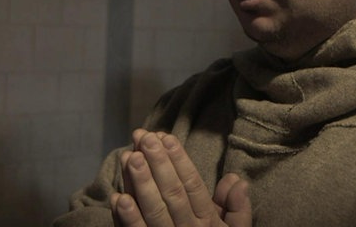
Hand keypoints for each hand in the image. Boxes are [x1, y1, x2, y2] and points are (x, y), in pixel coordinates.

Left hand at [110, 129, 250, 226]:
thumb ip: (237, 210)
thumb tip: (236, 180)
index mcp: (208, 225)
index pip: (193, 188)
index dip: (179, 161)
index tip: (166, 137)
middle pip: (172, 195)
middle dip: (158, 164)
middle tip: (144, 138)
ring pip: (154, 214)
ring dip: (140, 186)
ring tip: (130, 158)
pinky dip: (126, 221)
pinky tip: (117, 199)